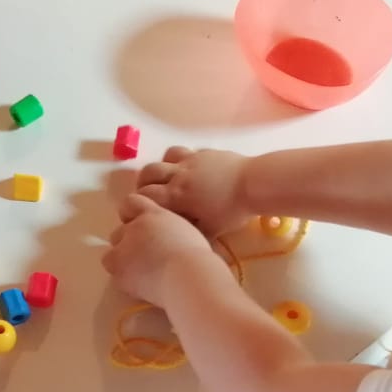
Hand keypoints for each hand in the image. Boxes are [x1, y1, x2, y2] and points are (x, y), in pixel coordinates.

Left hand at [103, 194, 221, 306]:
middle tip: (147, 259)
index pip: (131, 203)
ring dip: (123, 262)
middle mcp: (134, 226)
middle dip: (128, 245)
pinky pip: (114, 272)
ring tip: (142, 274)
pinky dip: (124, 279)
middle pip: (119, 232)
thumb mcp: (186, 234)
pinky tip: (141, 286)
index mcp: (153, 214)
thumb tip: (165, 240)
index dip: (131, 216)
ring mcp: (124, 247)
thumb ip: (169, 231)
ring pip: (112, 254)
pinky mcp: (119, 268)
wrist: (188, 276)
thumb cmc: (198, 257)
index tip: (140, 230)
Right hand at [135, 147, 249, 238]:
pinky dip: (184, 160)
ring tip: (168, 176)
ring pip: (166, 156)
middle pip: (149, 172)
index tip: (138, 208)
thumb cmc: (232, 210)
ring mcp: (192, 160)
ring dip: (162, 166)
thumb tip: (181, 240)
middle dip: (143, 182)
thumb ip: (192, 233)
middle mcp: (178, 174)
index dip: (137, 202)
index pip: (145, 195)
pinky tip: (192, 169)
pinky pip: (188, 152)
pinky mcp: (206, 152)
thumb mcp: (212, 230)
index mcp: (176, 195)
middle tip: (148, 192)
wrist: (254, 183)